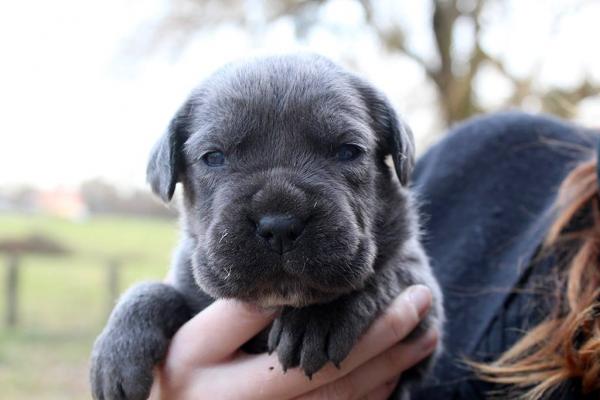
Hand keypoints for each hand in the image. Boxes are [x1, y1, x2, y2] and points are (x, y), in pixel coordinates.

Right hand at [149, 285, 437, 399]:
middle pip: (352, 384)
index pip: (332, 360)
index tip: (409, 295)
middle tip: (428, 310)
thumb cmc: (175, 377)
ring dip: (393, 371)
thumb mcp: (196, 343)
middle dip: (396, 346)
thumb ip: (238, 317)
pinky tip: (392, 375)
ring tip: (424, 338)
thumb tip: (287, 293)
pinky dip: (373, 397)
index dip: (377, 330)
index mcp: (256, 392)